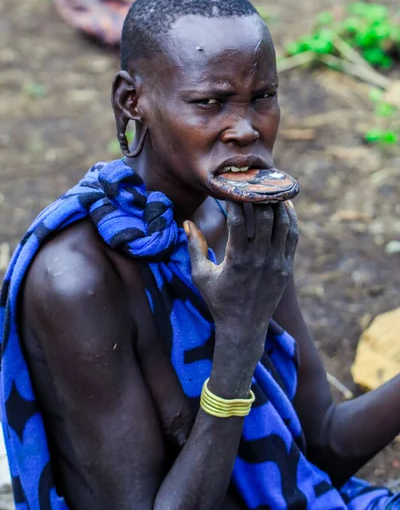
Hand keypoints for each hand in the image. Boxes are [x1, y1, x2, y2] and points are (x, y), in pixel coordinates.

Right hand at [184, 201, 297, 364]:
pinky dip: (290, 218)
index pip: (237, 219)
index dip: (234, 199)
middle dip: (257, 196)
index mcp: (236, 259)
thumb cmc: (218, 301)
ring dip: (276, 203)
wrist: (243, 328)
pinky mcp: (286, 267)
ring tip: (268, 188)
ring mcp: (277, 263)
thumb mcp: (200, 275)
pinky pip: (293, 236)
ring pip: (282, 223)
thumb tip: (186, 222)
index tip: (229, 186)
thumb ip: (194, 247)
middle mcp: (260, 258)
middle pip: (264, 216)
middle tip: (251, 181)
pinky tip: (285, 205)